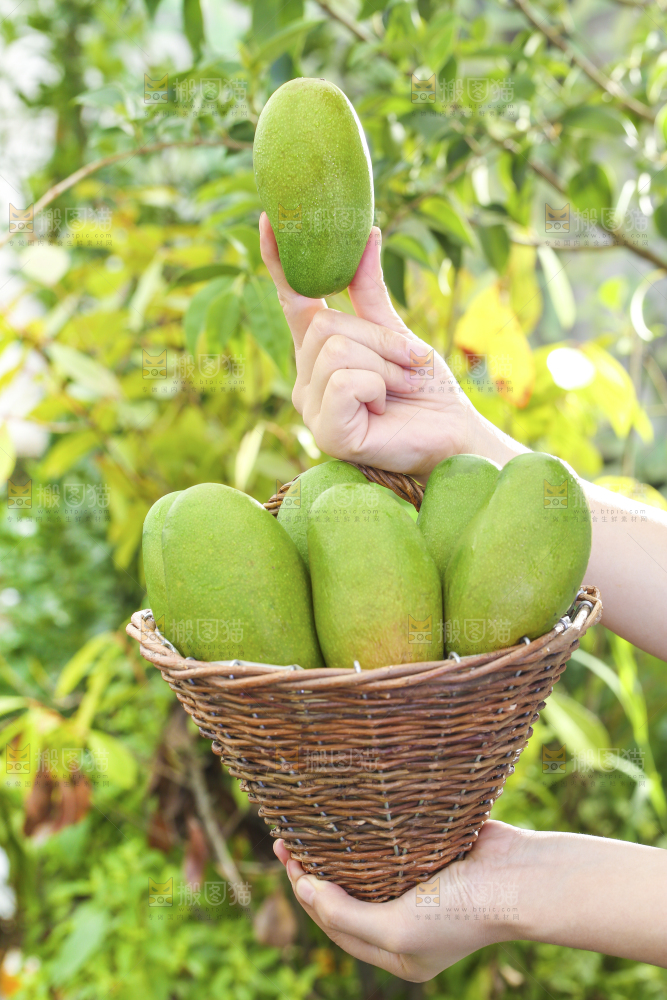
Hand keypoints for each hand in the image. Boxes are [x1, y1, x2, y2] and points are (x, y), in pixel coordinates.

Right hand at [259, 214, 488, 477]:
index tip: (270, 219)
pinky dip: (378, 386)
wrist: (453, 433)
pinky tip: (384, 408)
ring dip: (385, 364)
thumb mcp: (397, 331)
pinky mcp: (326, 434)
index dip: (280, 263)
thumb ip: (369, 291)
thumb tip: (368, 234)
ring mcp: (311, 411)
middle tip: (408, 363)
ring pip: (336, 351)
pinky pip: (346, 381)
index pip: (294, 303)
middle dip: (379, 339)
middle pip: (324, 326)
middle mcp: (306, 382)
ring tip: (400, 388)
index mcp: (318, 356)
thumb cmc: (425, 390)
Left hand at [273, 820, 519, 981]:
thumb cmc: (462, 913)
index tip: (289, 861)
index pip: (335, 925)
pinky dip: (367, 835)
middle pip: (345, 897)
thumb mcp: (397, 930)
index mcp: (397, 952)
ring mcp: (418, 886)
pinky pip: (390, 845)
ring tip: (307, 826)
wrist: (520, 879)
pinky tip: (347, 816)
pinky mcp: (431, 854)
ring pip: (364, 869)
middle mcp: (405, 922)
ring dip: (336, 851)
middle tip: (286, 841)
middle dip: (313, 872)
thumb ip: (346, 917)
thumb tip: (304, 891)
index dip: (307, 894)